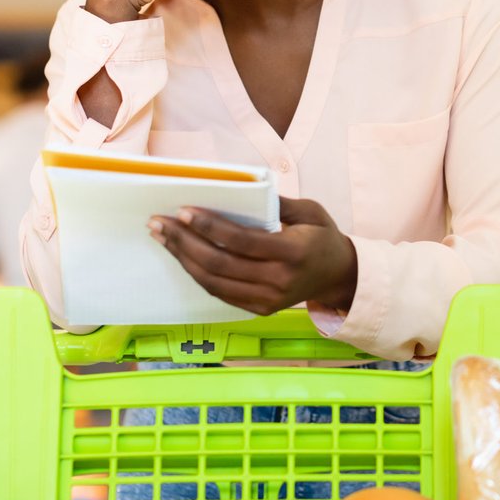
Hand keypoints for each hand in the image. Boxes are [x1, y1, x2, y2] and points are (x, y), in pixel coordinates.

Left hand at [148, 197, 358, 314]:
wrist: (339, 276)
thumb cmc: (323, 237)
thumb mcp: (311, 211)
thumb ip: (279, 202)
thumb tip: (241, 189)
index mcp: (294, 253)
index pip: (242, 241)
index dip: (209, 226)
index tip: (183, 211)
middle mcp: (279, 281)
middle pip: (220, 264)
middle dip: (184, 242)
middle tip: (159, 223)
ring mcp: (268, 300)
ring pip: (214, 282)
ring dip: (183, 259)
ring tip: (162, 237)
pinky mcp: (260, 309)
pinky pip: (221, 293)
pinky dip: (198, 274)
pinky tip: (182, 256)